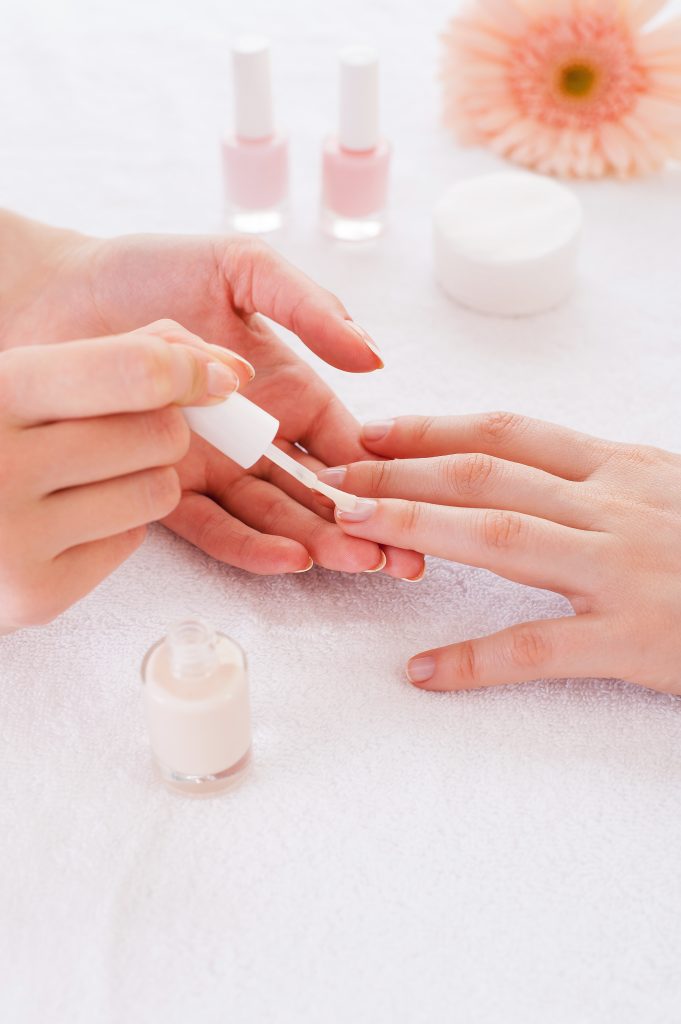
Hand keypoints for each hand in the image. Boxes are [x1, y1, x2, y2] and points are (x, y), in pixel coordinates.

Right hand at [0, 322, 247, 630]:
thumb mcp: (30, 379)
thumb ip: (122, 354)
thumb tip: (229, 371)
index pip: (137, 373)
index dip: (188, 370)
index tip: (204, 376)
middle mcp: (3, 466)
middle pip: (162, 435)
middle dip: (161, 428)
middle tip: (117, 433)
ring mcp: (18, 538)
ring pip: (160, 492)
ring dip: (144, 479)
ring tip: (84, 476)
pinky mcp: (38, 594)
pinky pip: (133, 541)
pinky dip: (116, 526)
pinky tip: (65, 518)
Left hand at [1, 219, 421, 578]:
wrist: (49, 294)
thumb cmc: (144, 270)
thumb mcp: (239, 269)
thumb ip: (307, 307)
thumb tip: (374, 357)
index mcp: (284, 388)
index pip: (345, 443)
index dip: (381, 475)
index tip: (413, 504)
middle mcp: (253, 435)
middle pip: (318, 491)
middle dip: (359, 526)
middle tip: (396, 559)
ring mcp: (211, 467)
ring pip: (274, 517)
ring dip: (316, 543)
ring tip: (350, 562)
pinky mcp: (162, 489)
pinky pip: (213, 528)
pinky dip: (250, 546)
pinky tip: (289, 558)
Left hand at [323, 412, 680, 693]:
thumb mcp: (670, 493)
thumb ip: (604, 483)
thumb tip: (530, 475)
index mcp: (623, 468)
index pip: (508, 434)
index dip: (433, 429)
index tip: (375, 430)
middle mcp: (616, 504)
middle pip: (486, 474)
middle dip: (401, 470)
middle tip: (335, 474)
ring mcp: (624, 569)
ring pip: (500, 538)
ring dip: (417, 528)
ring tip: (352, 530)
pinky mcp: (635, 638)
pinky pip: (538, 648)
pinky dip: (475, 662)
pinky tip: (424, 673)